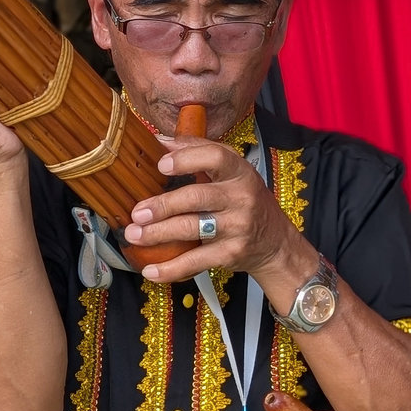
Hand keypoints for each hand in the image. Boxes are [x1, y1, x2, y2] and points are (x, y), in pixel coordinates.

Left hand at [122, 138, 316, 285]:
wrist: (276, 243)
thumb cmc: (245, 200)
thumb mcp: (232, 171)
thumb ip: (198, 152)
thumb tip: (160, 140)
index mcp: (239, 172)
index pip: (216, 157)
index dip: (187, 159)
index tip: (161, 164)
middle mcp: (240, 197)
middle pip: (196, 197)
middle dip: (162, 205)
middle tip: (137, 212)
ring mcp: (237, 227)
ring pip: (192, 228)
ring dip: (159, 233)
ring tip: (135, 235)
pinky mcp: (231, 253)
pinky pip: (197, 261)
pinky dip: (172, 268)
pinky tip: (151, 270)